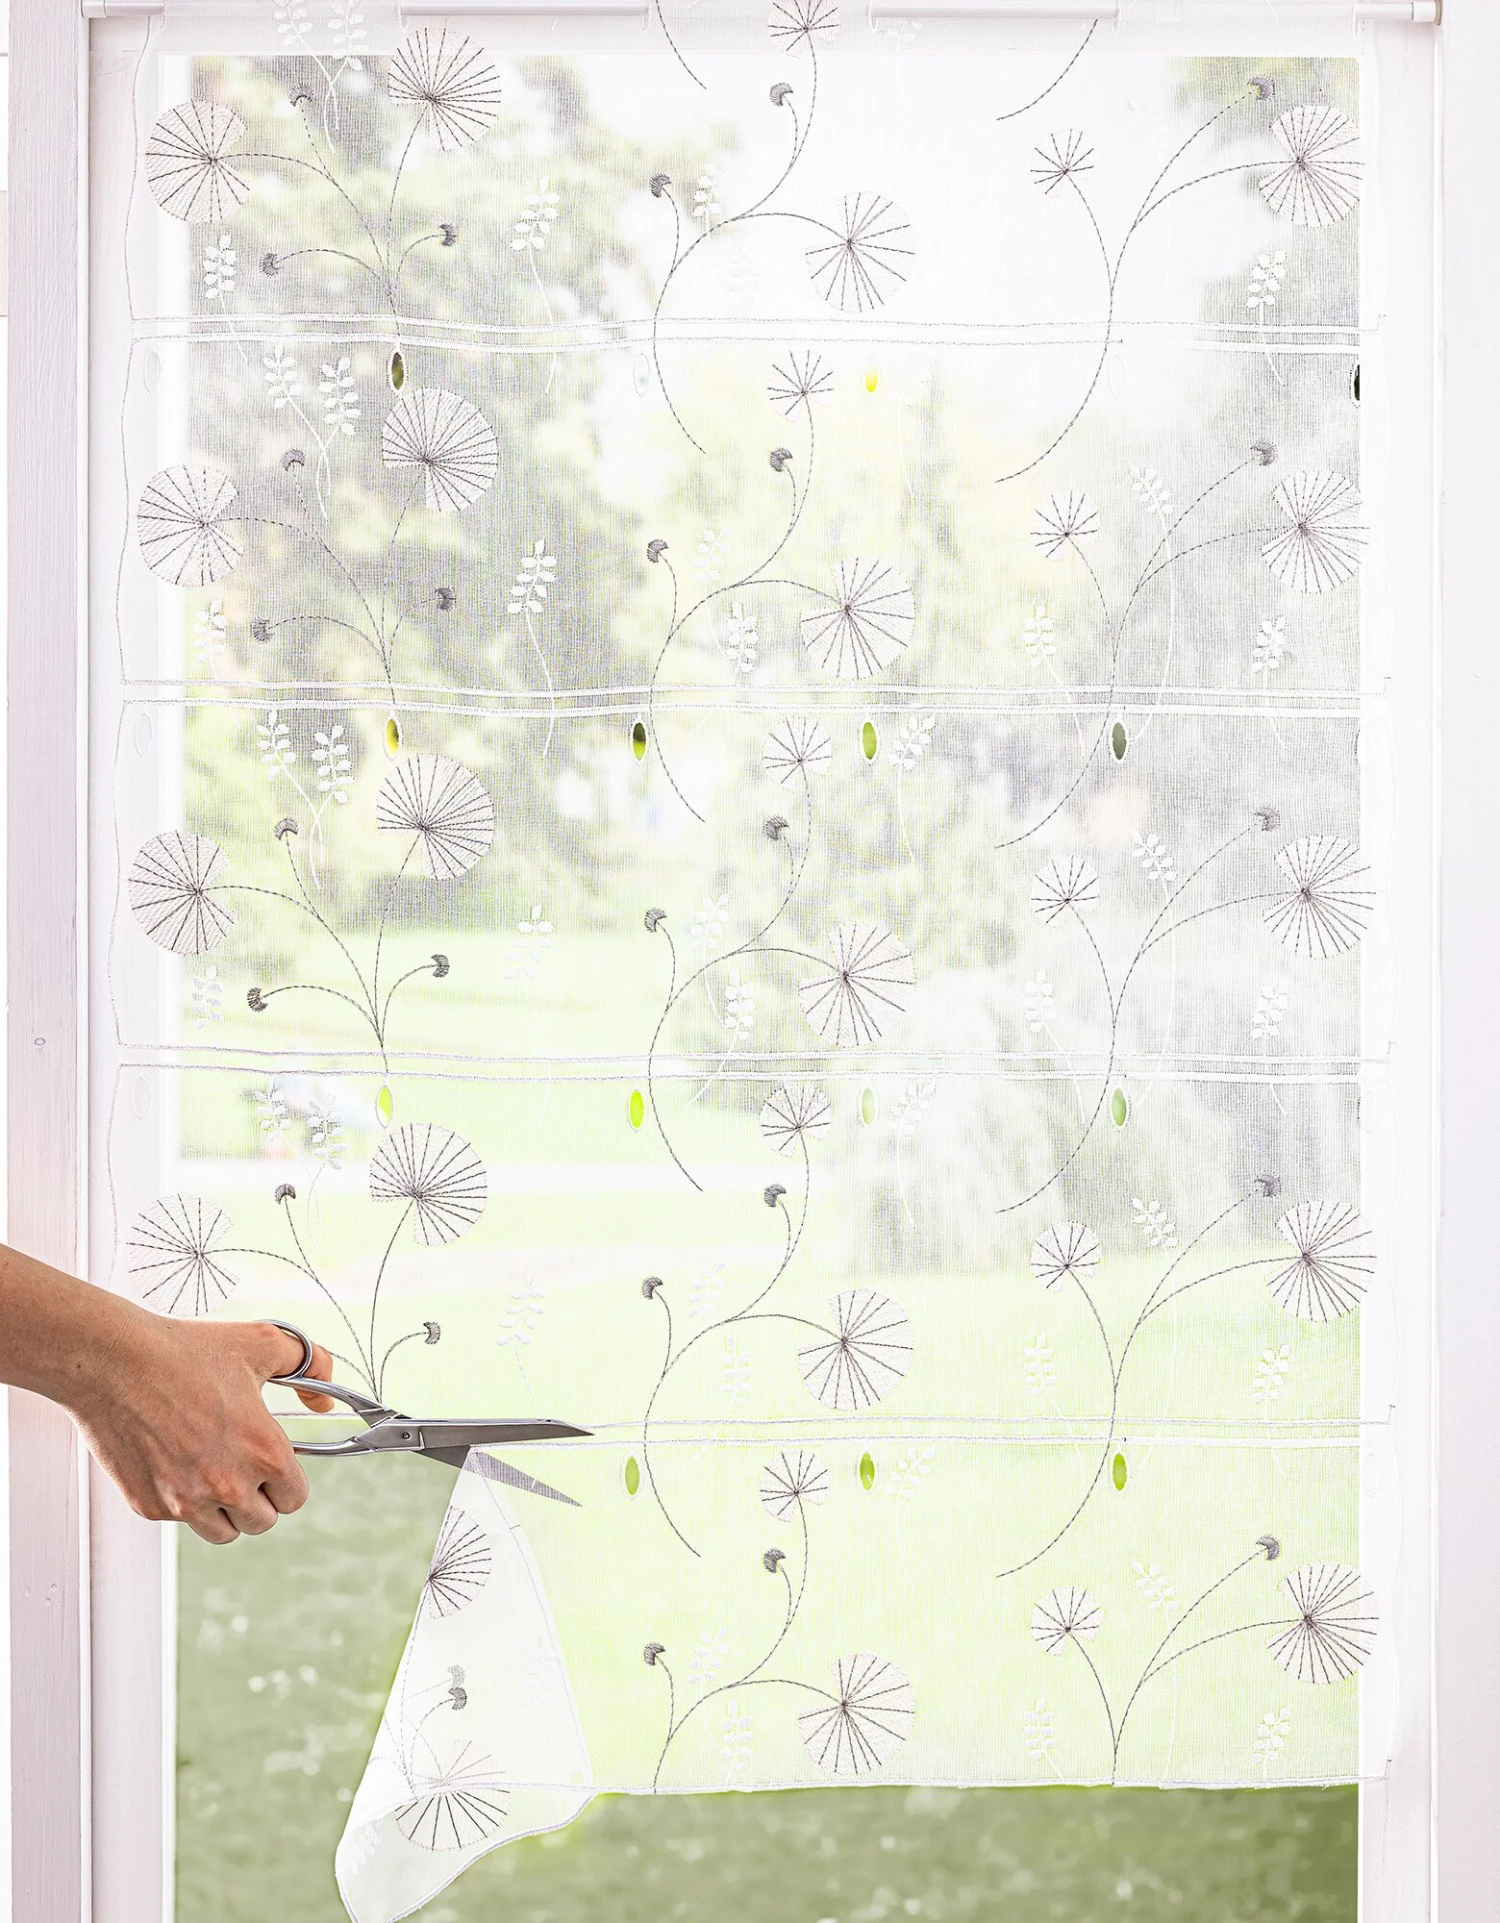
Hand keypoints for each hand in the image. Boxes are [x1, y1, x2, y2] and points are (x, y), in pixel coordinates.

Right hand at [70, 1314, 335, 1544]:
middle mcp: (228, 1485)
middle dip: (259, 1496)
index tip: (272, 1463)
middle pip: (262, 1521)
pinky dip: (183, 1501)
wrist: (114, 1362)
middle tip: (242, 1465)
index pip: (295, 1499)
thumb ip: (310, 1364)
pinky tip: (176, 1463)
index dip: (287, 1479)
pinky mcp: (150, 1507)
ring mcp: (186, 1502)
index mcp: (264, 1452)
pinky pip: (180, 1521)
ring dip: (225, 1510)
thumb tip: (324, 1401)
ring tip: (213, 1471)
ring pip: (223, 1532)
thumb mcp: (263, 1342)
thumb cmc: (185, 1350)